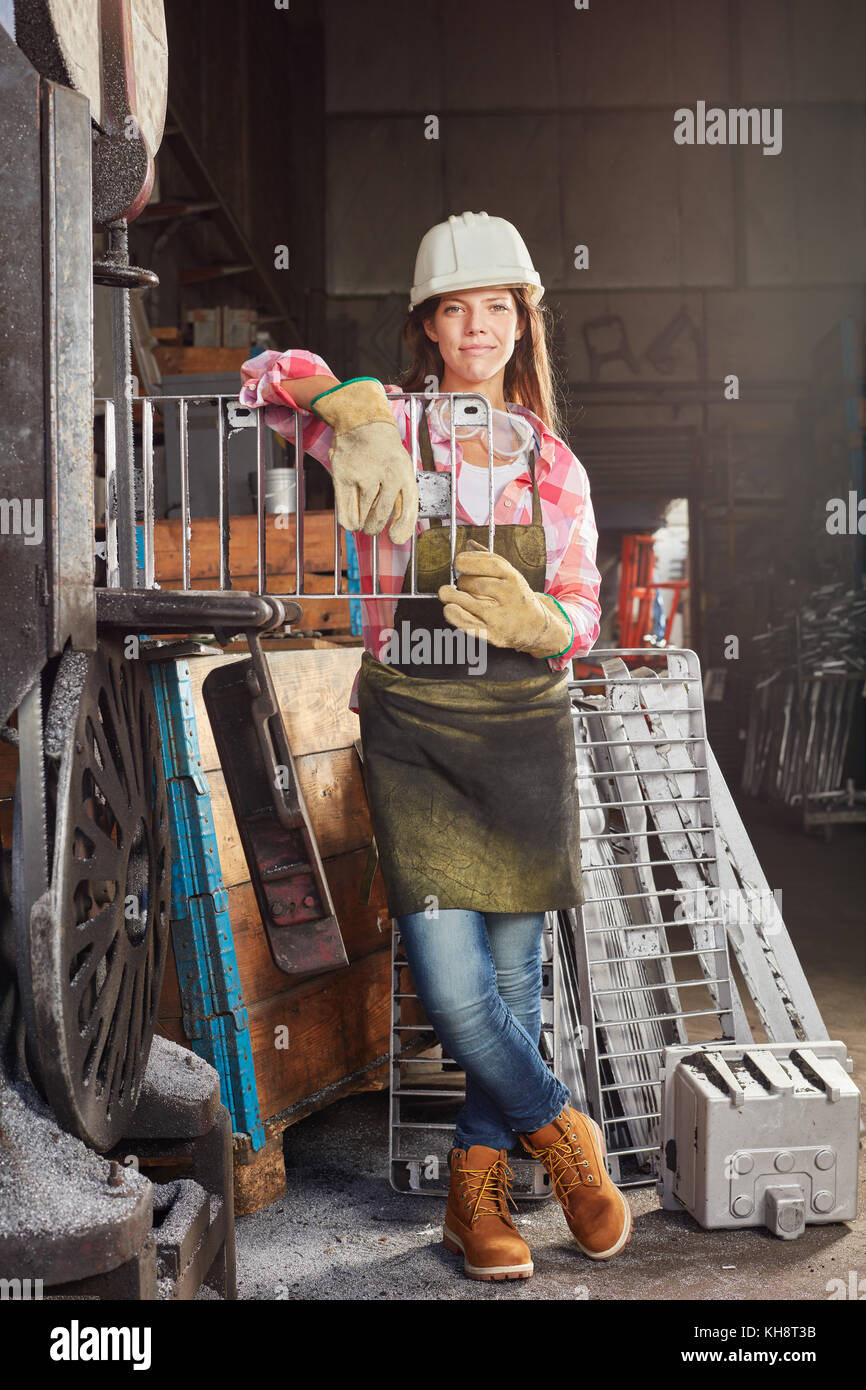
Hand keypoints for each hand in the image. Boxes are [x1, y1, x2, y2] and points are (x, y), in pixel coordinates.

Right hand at [313, 379, 418, 544]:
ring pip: (363, 516)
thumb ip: (402, 497)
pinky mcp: (344, 476)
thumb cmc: (385, 453)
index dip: (402, 530)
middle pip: (381, 516)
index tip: (394, 539)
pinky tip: (352, 523)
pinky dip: (349, 522)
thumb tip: (399, 535)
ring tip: (363, 522)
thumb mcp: (402, 469)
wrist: (362, 423)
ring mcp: (364, 475)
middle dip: (375, 528)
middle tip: (371, 529)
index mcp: (405, 474)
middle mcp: (387, 474)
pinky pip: (345, 511)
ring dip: (362, 524)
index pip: (408, 510)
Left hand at [438, 540, 571, 655]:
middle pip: (473, 582)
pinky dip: (452, 613)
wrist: (536, 628)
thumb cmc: (517, 599)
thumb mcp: (510, 576)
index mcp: (513, 578)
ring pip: (465, 601)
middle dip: (461, 581)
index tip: (458, 562)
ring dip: (451, 596)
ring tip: (449, 594)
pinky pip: (465, 622)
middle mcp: (508, 596)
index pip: (489, 563)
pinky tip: (451, 607)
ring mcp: (499, 616)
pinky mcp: (491, 633)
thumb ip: (489, 560)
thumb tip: (468, 544)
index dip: (468, 560)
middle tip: (461, 584)